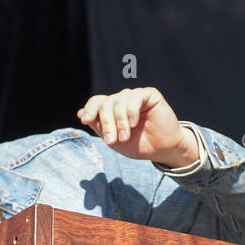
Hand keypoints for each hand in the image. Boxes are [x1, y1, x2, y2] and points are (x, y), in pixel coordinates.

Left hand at [76, 87, 198, 167]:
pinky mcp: (149, 95)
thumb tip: (81, 113)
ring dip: (119, 121)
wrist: (163, 150)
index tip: (86, 120)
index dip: (90, 109)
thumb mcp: (114, 140)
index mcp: (112, 109)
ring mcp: (135, 96)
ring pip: (119, 101)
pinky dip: (131, 111)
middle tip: (111, 140)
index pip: (97, 102)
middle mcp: (122, 100)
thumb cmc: (139, 145)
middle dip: (106, 123)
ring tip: (124, 137)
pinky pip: (135, 97)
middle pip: (106, 104)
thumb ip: (98, 127)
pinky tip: (134, 123)